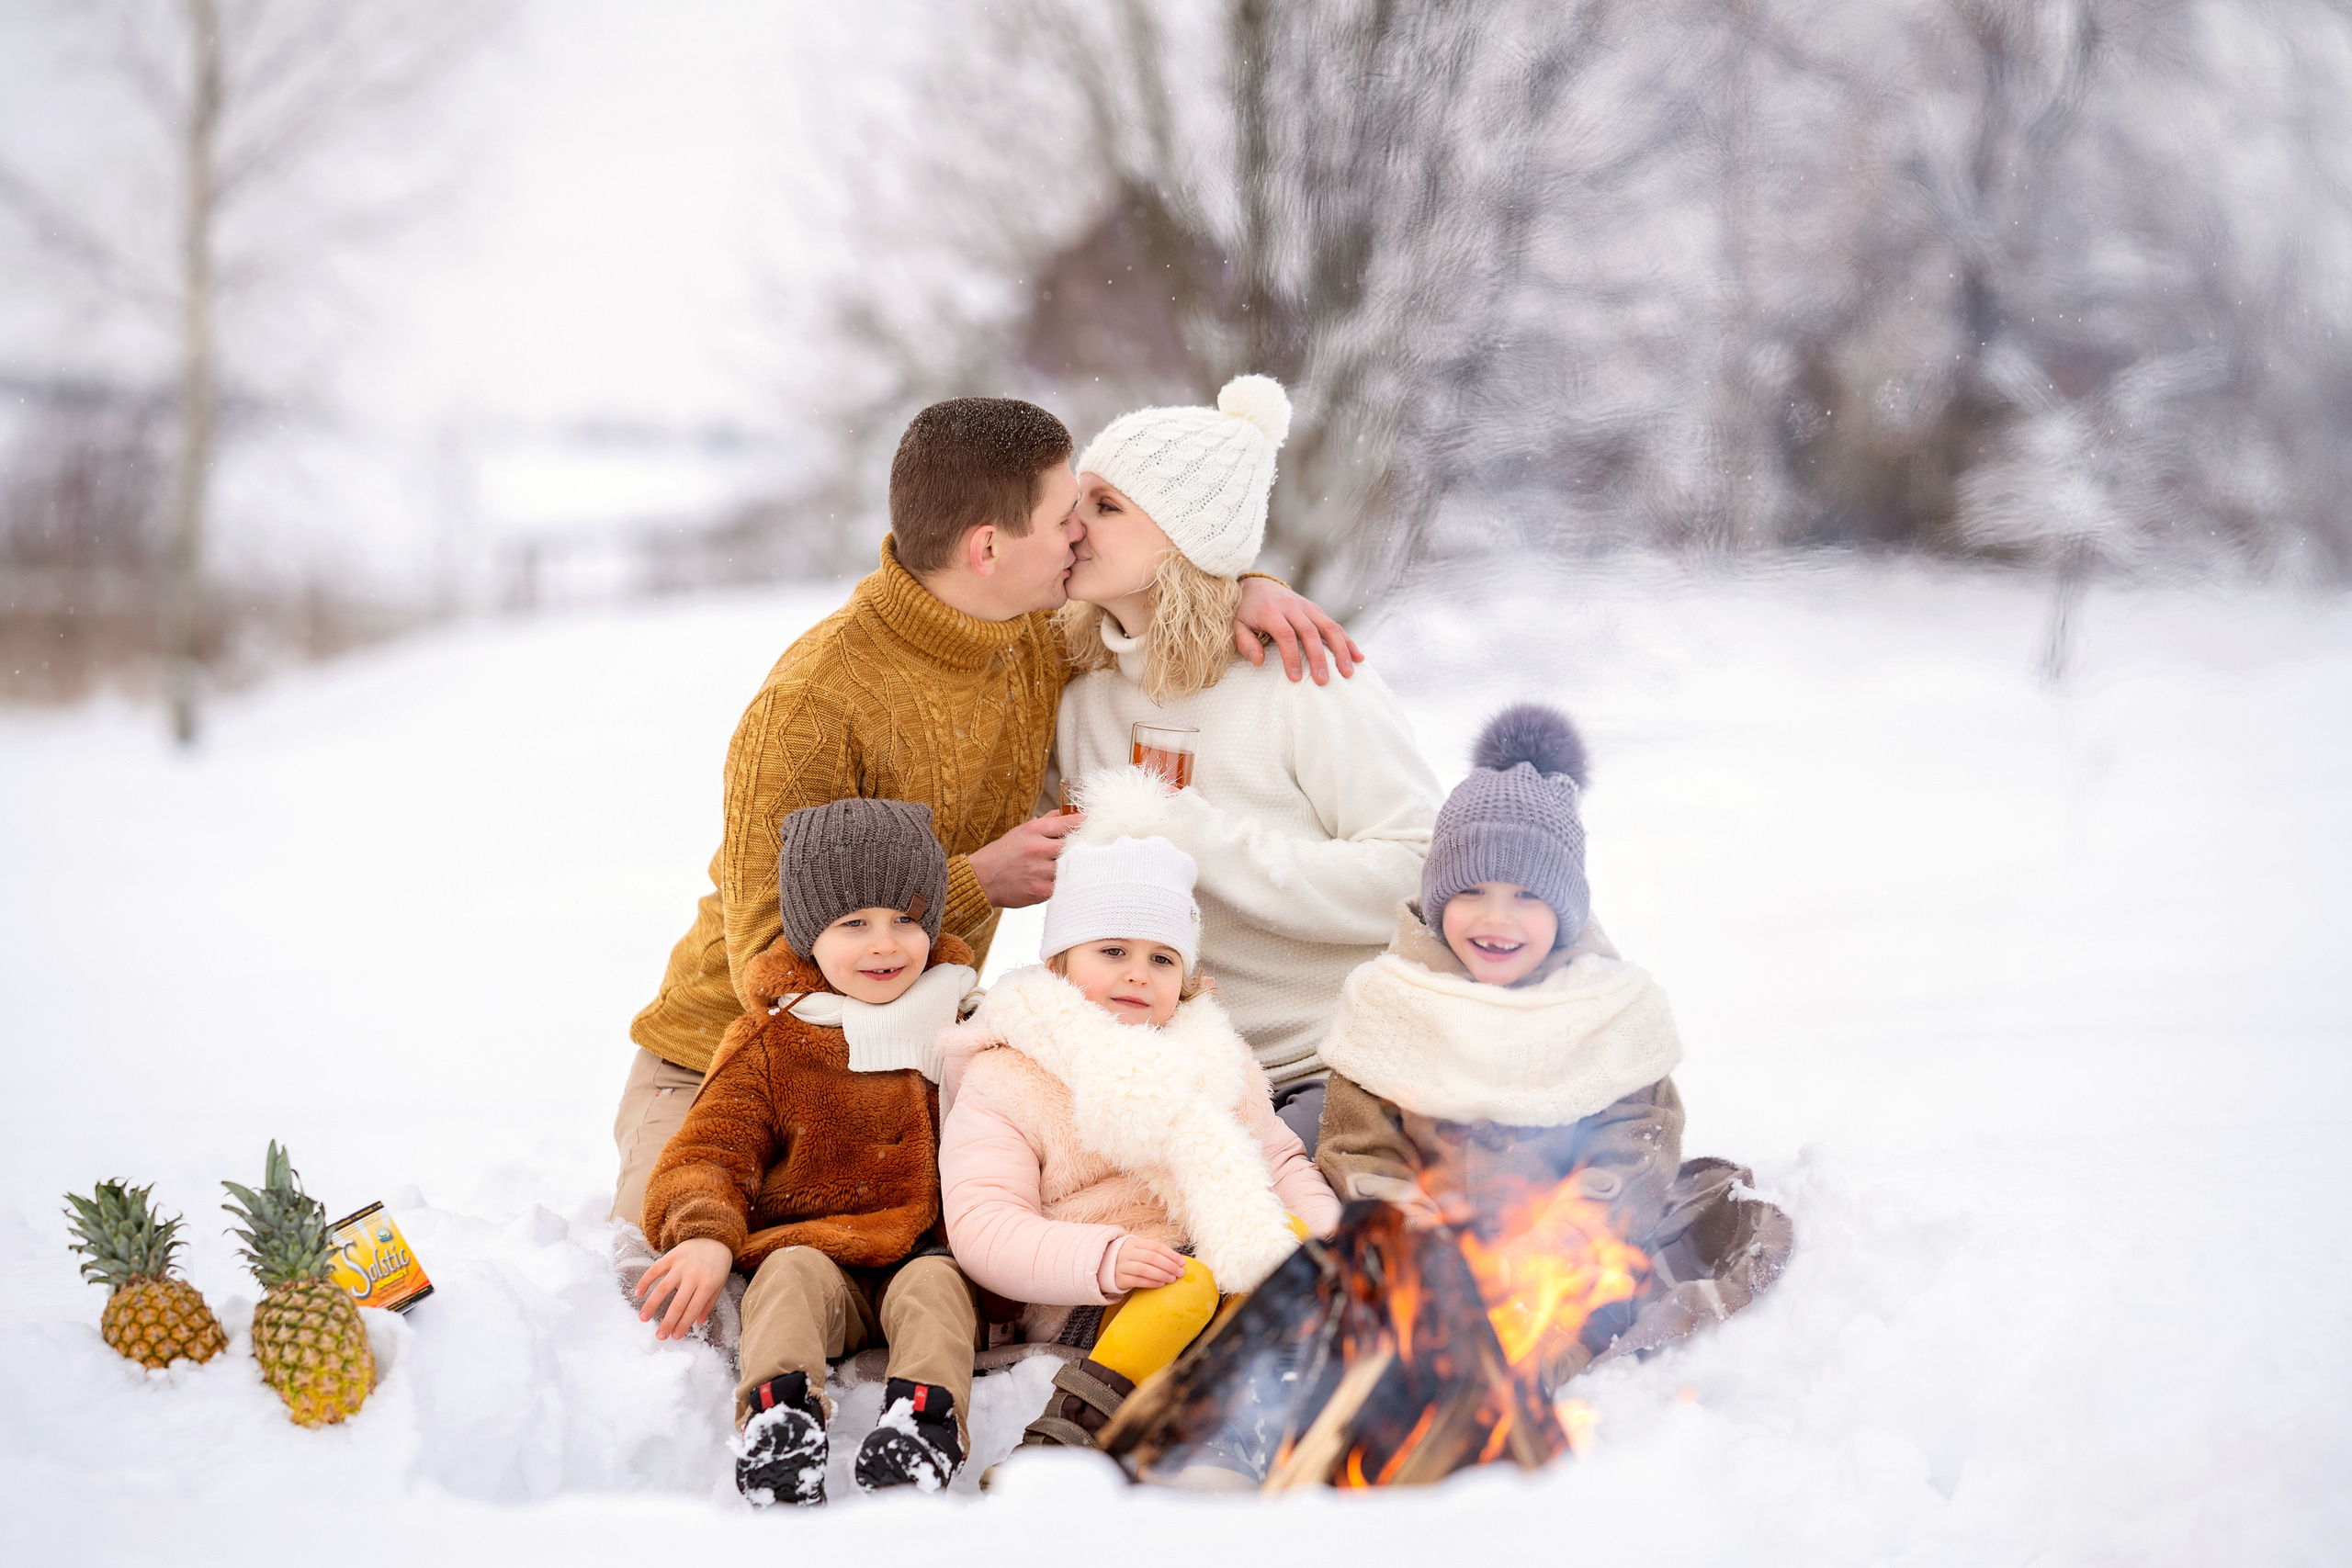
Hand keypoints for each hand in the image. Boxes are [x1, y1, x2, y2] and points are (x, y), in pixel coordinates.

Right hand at [635, 1237, 731, 1339]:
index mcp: (708, 1284)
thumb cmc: (718, 1264)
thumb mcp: (720, 1284)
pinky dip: (645, 1281)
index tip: (675, 1337)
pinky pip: (655, 1269)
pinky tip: (638, 1292)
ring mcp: (681, 1265)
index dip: (683, 1324)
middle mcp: (694, 1276)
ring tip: (643, 1318)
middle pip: (678, 1303)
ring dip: (652, 1304)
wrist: (716, 1237)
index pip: (693, 1309)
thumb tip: (699, 1323)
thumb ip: (709, 1303)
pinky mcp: (672, 1256)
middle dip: (667, 1322)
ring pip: (663, 1288)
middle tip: (659, 1336)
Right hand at [968, 812, 1080, 907]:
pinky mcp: (1041, 890)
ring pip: (1071, 866)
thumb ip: (1046, 823)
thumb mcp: (1022, 831)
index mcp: (1033, 831)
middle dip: (1082, 845)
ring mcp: (1040, 871)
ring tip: (1077, 865)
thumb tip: (1067, 814)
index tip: (1092, 822)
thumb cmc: (1002, 854)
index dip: (1083, 822)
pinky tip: (1064, 880)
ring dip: (1075, 866)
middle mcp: (1037, 849)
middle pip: (1074, 845)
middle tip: (1091, 846)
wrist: (982, 879)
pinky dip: (1065, 882)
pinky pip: (1063, 885)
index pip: (1067, 823)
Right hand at [1112, 1235, 1188, 1291]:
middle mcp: (1127, 1253)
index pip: (1156, 1246)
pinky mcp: (1119, 1278)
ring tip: (1172, 1279)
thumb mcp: (1138, 1250)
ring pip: (1144, 1269)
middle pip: (1151, 1257)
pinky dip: (1150, 1282)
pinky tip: (1160, 1284)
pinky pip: (1137, 1281)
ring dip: (1161, 1274)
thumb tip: (1178, 1261)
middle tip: (1180, 1272)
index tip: (1182, 1262)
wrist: (1104, 1265)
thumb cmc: (1129, 1258)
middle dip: (1168, 1265)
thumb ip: (1154, 1253)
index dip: (1171, 1254)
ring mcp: (1122, 1265)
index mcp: (1134, 1243)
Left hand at [1233, 576, 1363, 684]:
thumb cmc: (1246, 610)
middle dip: (1318, 658)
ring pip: (1328, 627)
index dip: (1292, 657)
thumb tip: (1259, 661)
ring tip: (1348, 671)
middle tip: (1323, 681)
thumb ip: (1245, 643)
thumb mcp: (1237, 625)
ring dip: (1340, 650)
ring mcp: (1307, 607)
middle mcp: (1293, 607)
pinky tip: (1358, 657)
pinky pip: (1334, 625)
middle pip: (1310, 633)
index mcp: (1271, 611)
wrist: (1257, 584)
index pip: (1285, 635)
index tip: (1295, 678)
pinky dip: (1347, 641)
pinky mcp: (1316, 610)